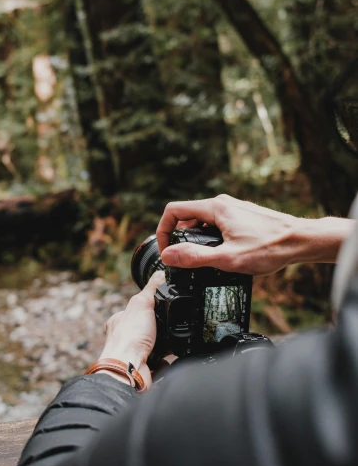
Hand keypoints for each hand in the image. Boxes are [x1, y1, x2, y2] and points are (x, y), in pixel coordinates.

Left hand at [99, 270, 164, 389]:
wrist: (129, 370)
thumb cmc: (129, 338)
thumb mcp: (142, 303)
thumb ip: (152, 289)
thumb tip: (160, 273)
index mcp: (120, 321)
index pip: (138, 309)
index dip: (152, 306)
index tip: (164, 304)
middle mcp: (125, 338)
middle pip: (150, 328)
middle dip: (162, 328)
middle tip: (171, 324)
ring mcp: (136, 355)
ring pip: (158, 346)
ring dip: (167, 344)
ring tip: (172, 341)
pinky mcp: (147, 369)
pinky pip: (164, 362)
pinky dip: (169, 360)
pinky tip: (171, 356)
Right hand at [156, 194, 354, 275]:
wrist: (302, 241)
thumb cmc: (270, 248)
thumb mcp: (228, 258)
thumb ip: (195, 257)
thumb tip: (168, 255)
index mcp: (215, 208)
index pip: (174, 211)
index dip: (163, 230)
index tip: (166, 250)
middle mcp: (223, 204)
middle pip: (187, 216)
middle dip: (180, 238)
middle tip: (183, 260)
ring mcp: (234, 209)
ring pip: (203, 222)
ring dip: (197, 239)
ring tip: (204, 261)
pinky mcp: (242, 216)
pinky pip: (217, 224)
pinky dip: (212, 238)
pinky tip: (223, 255)